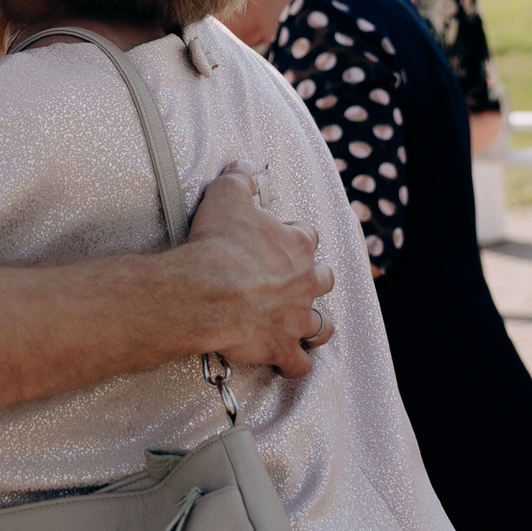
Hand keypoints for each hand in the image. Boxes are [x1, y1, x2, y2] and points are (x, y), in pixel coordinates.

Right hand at [183, 171, 332, 379]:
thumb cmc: (218, 242)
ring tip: (300, 324)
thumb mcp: (226, 195)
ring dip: (314, 325)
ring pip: (322, 326)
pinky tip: (285, 363)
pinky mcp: (282, 347)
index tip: (280, 240)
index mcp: (297, 245)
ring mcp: (296, 318)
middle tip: (293, 282)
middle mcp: (305, 282)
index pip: (309, 237)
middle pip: (324, 280)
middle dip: (313, 280)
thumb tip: (246, 166)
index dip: (295, 238)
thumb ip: (240, 179)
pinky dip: (293, 364)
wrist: (207, 290)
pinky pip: (299, 364)